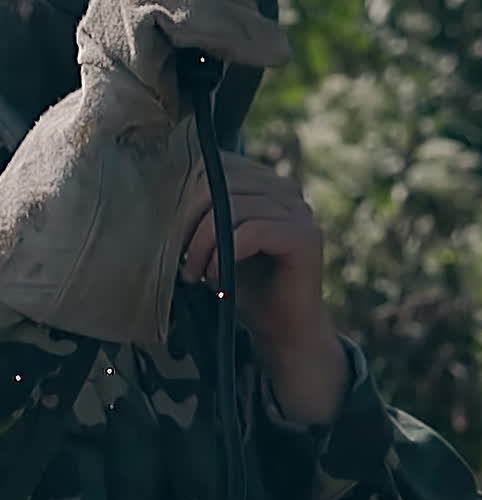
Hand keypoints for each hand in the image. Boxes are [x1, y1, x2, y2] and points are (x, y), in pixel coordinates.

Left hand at [181, 154, 350, 424]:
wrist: (283, 334)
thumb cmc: (244, 288)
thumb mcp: (215, 243)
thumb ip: (200, 214)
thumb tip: (157, 193)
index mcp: (263, 181)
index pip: (216, 165)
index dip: (184, 195)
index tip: (165, 233)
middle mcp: (285, 188)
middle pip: (220, 182)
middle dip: (188, 221)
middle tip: (177, 259)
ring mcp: (299, 210)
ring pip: (232, 208)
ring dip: (203, 243)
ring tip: (194, 274)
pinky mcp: (306, 236)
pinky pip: (251, 231)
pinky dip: (224, 254)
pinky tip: (216, 277)